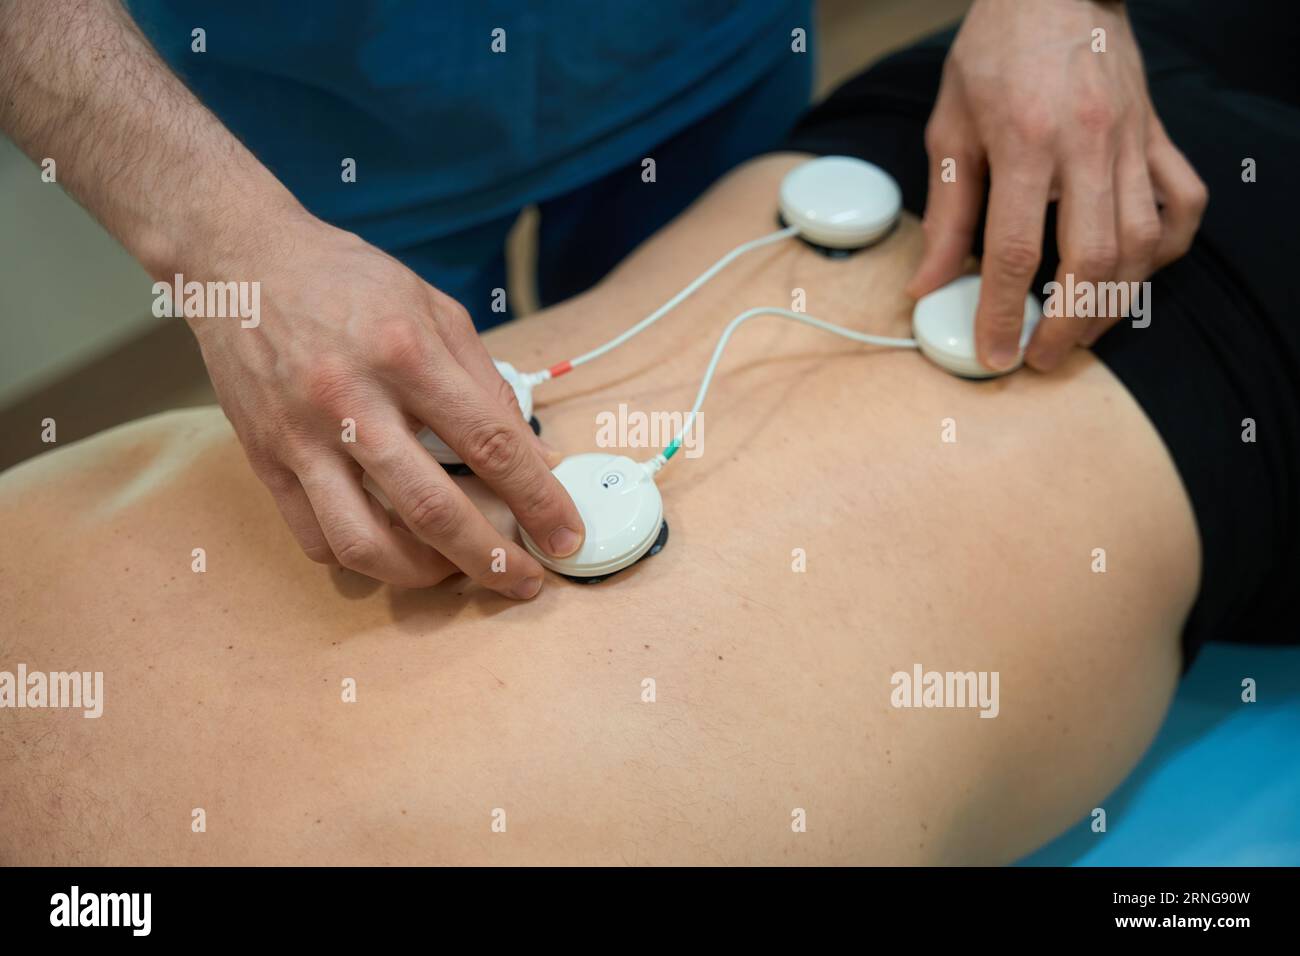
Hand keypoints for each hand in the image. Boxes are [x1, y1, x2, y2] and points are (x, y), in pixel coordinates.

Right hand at [188, 214, 583, 594]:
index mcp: (405, 352)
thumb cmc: (348, 281)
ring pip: (364, 541)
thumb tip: (536, 458)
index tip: (566, 534)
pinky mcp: (264, 459)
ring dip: (423, 575)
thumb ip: (489, 385)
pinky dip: (361, 559)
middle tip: (522, 581)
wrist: (241, 260)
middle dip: (490, 558)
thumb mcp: (436, 310)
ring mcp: (300, 436)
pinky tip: (392, 549)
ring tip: (455, 571)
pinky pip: (315, 537)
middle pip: (432, 507)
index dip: (537, 499)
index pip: (489, 444)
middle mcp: (350, 398)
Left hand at [906, 0, 1207, 370]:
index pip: (1013, 251)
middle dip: (1066, 325)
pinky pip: (1184, 202)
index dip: (1002, 313)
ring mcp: (1133, 140)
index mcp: (1025, 143)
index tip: (994, 354)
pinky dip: (1165, 248)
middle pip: (1091, 260)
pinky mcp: (1158, 135)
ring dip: (1113, 302)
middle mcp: (1088, 145)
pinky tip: (1133, 273)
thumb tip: (926, 285)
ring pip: (1143, 243)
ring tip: (1079, 331)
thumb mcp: (951, 130)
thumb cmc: (995, 53)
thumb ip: (945, 214)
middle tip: (1041, 356)